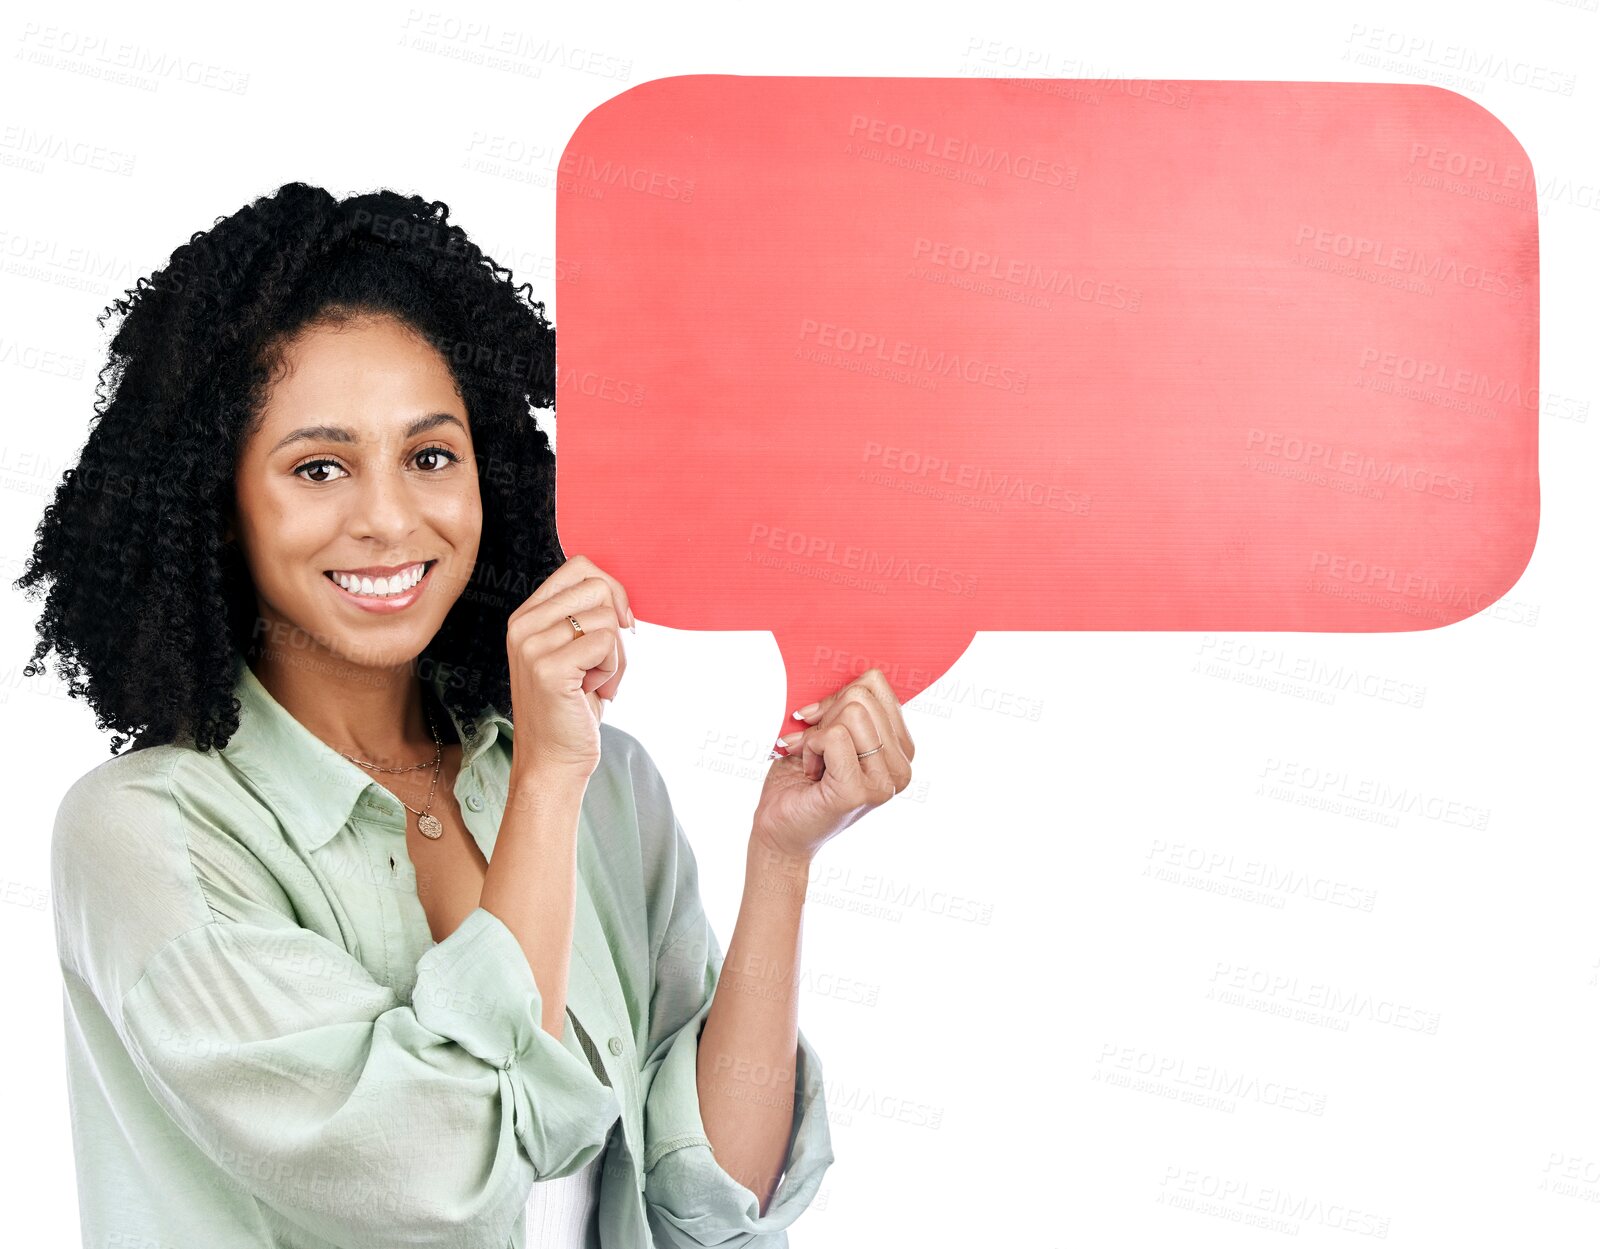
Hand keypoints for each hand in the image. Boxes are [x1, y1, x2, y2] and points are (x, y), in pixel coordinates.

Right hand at [505, 554, 634, 780]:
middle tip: (604, 663)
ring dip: (616, 656)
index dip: (612, 590)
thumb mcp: (575, 652)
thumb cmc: (571, 708)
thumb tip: (621, 595)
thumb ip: (586, 617)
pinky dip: (613, 671)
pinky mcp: (548, 668)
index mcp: (527, 615)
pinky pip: (607, 643)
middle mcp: (522, 625)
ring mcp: (531, 645)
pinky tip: (594, 693)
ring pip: (606, 618)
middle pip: (598, 587)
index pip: (580, 567)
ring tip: (595, 683)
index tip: (620, 624)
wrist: (553, 762)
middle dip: (617, 626)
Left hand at [752, 669, 914, 862]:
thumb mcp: (830, 730)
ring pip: (851, 712)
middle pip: (862, 696)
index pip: (875, 683)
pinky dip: (809, 748)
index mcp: (902, 749)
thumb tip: (853, 670)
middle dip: (825, 717)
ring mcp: (885, 782)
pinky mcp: (860, 792)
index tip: (820, 724)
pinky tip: (810, 774)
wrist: (779, 830)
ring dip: (817, 737)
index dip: (836, 696)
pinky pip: (833, 736)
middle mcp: (902, 767)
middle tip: (814, 750)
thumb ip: (848, 704)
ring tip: (814, 764)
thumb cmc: (800, 779)